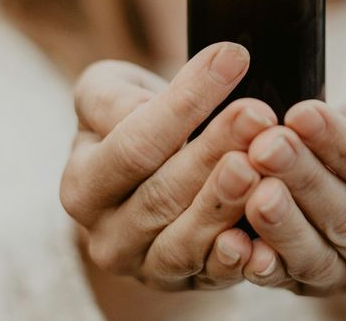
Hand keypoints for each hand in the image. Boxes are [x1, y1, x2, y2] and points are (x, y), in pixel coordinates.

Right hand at [60, 42, 278, 290]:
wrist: (150, 175)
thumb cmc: (133, 123)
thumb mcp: (110, 94)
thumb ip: (121, 93)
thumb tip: (169, 86)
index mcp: (82, 184)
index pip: (135, 143)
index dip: (186, 103)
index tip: (235, 60)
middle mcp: (105, 235)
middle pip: (163, 193)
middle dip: (215, 150)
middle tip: (259, 116)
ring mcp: (145, 266)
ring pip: (187, 240)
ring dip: (227, 204)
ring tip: (263, 166)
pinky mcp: (185, 285)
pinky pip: (212, 278)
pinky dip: (238, 261)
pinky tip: (262, 239)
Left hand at [239, 92, 345, 295]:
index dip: (341, 145)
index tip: (302, 113)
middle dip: (303, 178)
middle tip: (266, 147)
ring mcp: (345, 277)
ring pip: (314, 256)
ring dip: (281, 224)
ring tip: (255, 190)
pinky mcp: (302, 288)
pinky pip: (280, 282)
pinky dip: (258, 265)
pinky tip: (238, 243)